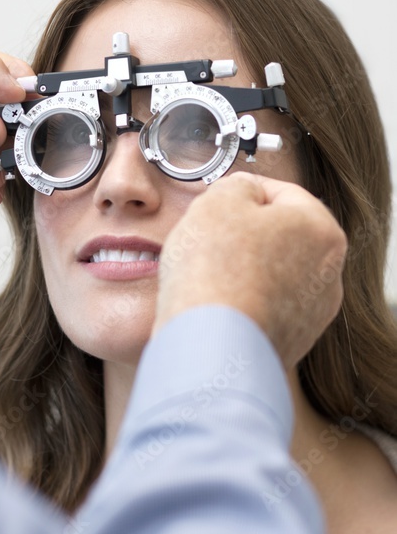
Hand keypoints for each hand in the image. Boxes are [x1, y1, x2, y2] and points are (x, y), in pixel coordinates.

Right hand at [152, 172, 346, 369]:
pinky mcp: (291, 342)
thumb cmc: (214, 274)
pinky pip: (263, 306)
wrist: (209, 349)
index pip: (281, 192)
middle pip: (279, 234)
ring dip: (242, 267)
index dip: (243, 190)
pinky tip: (214, 300)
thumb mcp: (218, 200)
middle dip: (243, 231)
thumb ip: (237, 184)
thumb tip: (243, 192)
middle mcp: (328, 275)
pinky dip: (241, 299)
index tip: (219, 198)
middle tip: (208, 234)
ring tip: (206, 272)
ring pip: (271, 272)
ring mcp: (312, 314)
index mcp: (321, 230)